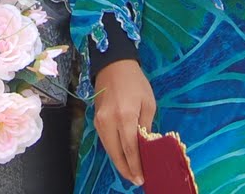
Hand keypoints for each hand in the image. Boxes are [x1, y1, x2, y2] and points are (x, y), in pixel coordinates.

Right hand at [93, 60, 155, 186]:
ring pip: (108, 148)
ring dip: (119, 162)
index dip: (135, 166)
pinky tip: (121, 156)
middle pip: (116, 153)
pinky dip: (113, 151)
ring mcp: (99, 121)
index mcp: (124, 116)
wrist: (113, 64)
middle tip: (136, 180)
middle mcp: (108, 121)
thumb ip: (145, 126)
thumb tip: (144, 146)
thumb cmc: (135, 82)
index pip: (130, 149)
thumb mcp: (148, 103)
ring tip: (130, 172)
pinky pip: (105, 140)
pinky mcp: (96, 119)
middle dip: (126, 169)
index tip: (142, 178)